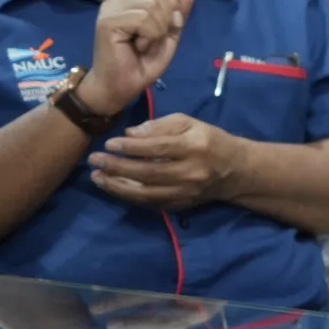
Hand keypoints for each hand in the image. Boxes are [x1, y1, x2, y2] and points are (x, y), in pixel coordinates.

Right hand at [88, 0, 195, 110]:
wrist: (118, 89)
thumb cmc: (140, 65)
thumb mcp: (168, 36)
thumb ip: (178, 13)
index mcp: (129, 1)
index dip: (170, 7)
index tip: (162, 31)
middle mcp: (117, 1)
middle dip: (165, 20)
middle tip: (151, 41)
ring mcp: (110, 10)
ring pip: (152, 5)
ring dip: (157, 30)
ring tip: (143, 45)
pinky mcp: (108, 22)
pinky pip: (143, 18)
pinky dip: (150, 36)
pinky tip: (138, 47)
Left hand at [88, 113, 240, 210]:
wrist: (234, 170)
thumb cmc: (209, 140)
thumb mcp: (190, 123)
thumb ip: (160, 126)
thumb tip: (130, 134)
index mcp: (194, 146)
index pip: (157, 148)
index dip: (130, 147)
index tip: (109, 143)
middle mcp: (190, 172)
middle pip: (147, 173)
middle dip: (117, 167)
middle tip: (94, 160)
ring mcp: (185, 192)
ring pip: (145, 193)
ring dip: (117, 186)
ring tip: (96, 177)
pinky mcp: (180, 205)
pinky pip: (149, 203)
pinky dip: (128, 196)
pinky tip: (113, 187)